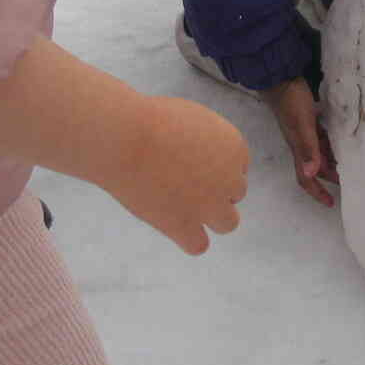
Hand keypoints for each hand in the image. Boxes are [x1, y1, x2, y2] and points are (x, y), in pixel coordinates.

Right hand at [106, 94, 248, 254]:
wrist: (126, 138)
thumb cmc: (149, 120)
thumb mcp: (192, 119)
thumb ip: (205, 142)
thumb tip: (202, 159)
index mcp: (234, 147)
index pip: (238, 167)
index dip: (215, 167)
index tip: (189, 162)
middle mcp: (230, 179)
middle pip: (235, 193)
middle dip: (214, 189)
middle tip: (181, 180)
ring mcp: (209, 206)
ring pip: (228, 223)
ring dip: (209, 216)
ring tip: (180, 204)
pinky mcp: (184, 226)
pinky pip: (198, 245)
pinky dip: (188, 238)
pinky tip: (171, 224)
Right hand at [263, 78, 338, 206]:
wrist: (281, 79)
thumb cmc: (291, 103)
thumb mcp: (302, 126)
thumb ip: (307, 148)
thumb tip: (310, 174)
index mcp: (298, 149)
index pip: (306, 178)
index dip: (317, 192)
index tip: (331, 203)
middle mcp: (301, 144)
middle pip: (316, 168)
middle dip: (330, 178)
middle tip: (349, 182)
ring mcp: (305, 132)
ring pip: (320, 154)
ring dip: (332, 162)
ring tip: (350, 165)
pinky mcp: (310, 121)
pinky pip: (323, 140)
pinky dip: (332, 145)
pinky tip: (343, 143)